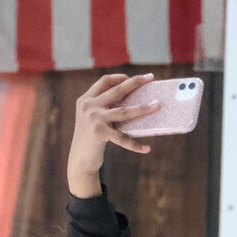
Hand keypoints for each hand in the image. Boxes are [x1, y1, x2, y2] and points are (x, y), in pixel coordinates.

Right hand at [67, 71, 160, 195]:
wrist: (79, 159)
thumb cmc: (91, 138)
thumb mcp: (93, 118)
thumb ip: (105, 107)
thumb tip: (134, 101)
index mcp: (86, 99)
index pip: (105, 81)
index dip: (121, 77)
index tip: (137, 78)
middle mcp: (88, 106)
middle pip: (117, 91)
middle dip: (135, 82)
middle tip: (150, 78)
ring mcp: (93, 119)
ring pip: (124, 111)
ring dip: (142, 109)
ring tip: (157, 106)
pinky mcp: (99, 134)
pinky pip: (122, 138)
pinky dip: (135, 145)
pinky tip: (146, 149)